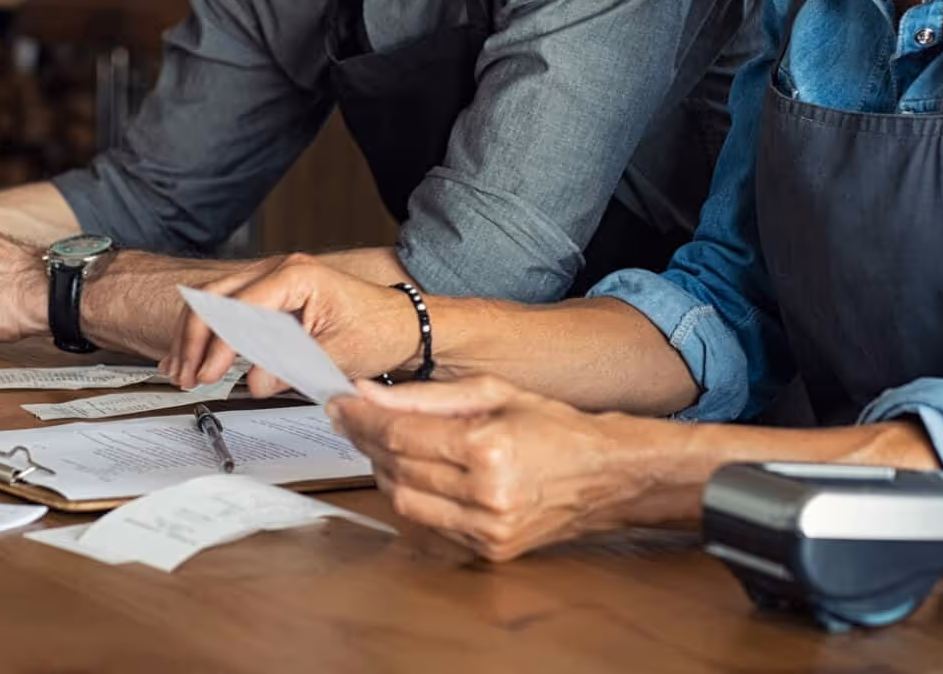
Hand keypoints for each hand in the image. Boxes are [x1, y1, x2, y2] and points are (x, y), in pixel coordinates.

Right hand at [159, 253, 418, 396]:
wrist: (403, 324)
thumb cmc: (380, 330)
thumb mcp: (337, 354)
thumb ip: (292, 366)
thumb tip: (253, 381)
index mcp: (295, 276)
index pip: (239, 308)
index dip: (218, 345)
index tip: (208, 374)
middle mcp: (280, 270)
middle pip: (215, 297)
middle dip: (194, 339)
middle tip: (186, 375)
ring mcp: (273, 279)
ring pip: (214, 301)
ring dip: (194, 336)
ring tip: (181, 371)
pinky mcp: (272, 296)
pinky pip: (228, 308)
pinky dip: (208, 332)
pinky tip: (192, 355)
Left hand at [329, 375, 693, 560]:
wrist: (604, 475)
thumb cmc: (553, 426)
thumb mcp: (491, 392)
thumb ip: (424, 395)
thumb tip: (367, 393)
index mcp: (488, 447)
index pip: (401, 434)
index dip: (361, 418)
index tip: (339, 403)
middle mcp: (487, 494)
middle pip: (396, 468)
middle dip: (367, 441)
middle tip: (353, 418)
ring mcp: (487, 529)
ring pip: (404, 502)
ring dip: (385, 472)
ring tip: (385, 444)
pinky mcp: (488, 551)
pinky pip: (428, 527)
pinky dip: (412, 499)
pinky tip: (413, 475)